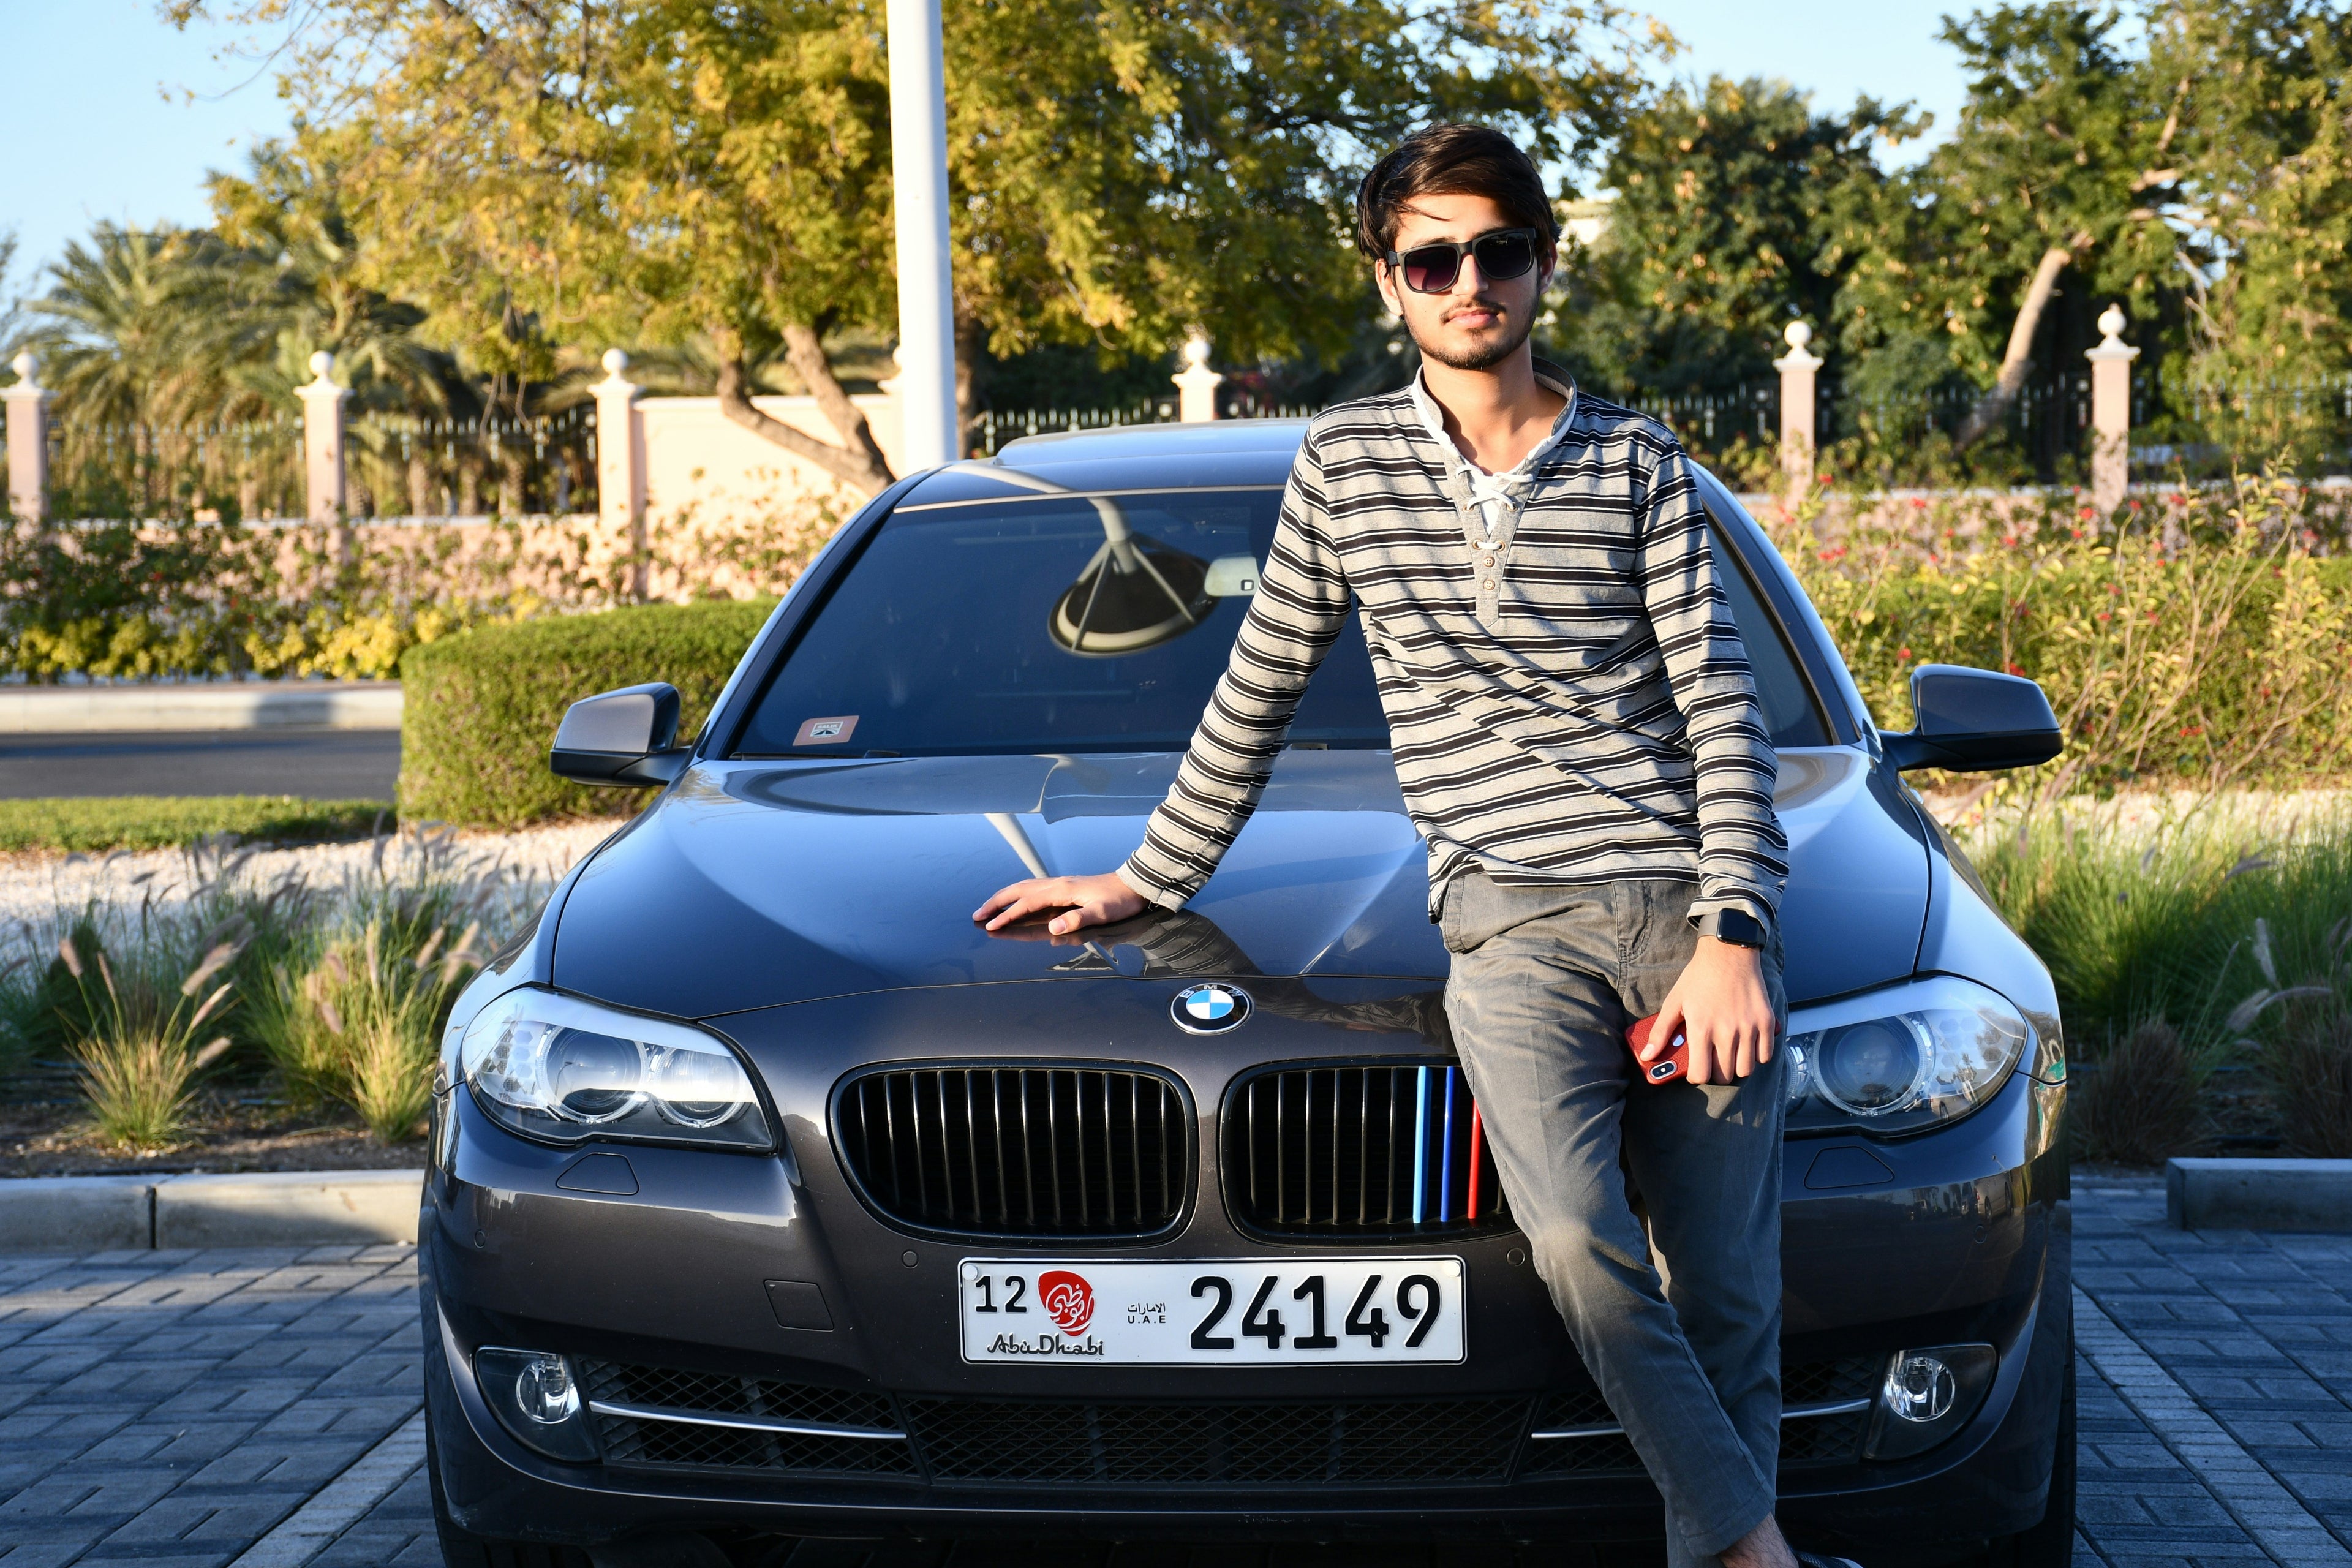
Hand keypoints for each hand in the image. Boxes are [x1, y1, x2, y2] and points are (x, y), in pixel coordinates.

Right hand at [974, 871, 1145, 935]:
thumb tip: (1052, 928)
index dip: (1007, 915)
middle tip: (977, 915)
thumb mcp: (1102, 913)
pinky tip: (1014, 901)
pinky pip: (1032, 889)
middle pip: (1018, 891)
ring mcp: (1058, 884)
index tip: (991, 925)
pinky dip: (1016, 895)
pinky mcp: (1063, 887)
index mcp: (1061, 890)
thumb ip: (1077, 920)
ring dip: (1003, 897)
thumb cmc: (1119, 901)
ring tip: (988, 908)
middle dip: (996, 903)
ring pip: (1023, 887)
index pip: (1027, 903)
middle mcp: (1056, 884)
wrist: (1133, 885)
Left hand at [1647, 936, 1774, 1085]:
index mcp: (1701, 1029)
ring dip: (1737, 1067)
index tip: (1696, 1071)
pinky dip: (1757, 1056)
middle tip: (1713, 1062)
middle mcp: (1726, 1032)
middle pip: (1725, 1076)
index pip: (1701, 1074)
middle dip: (1716, 1074)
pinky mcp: (1766, 1022)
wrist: (1728, 953)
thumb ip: (1660, 1031)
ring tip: (1730, 1055)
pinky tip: (1747, 1046)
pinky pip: (1765, 1055)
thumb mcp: (1674, 1002)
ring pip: (1746, 1069)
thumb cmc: (1698, 978)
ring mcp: (1749, 1028)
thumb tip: (1647, 1056)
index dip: (1697, 1077)